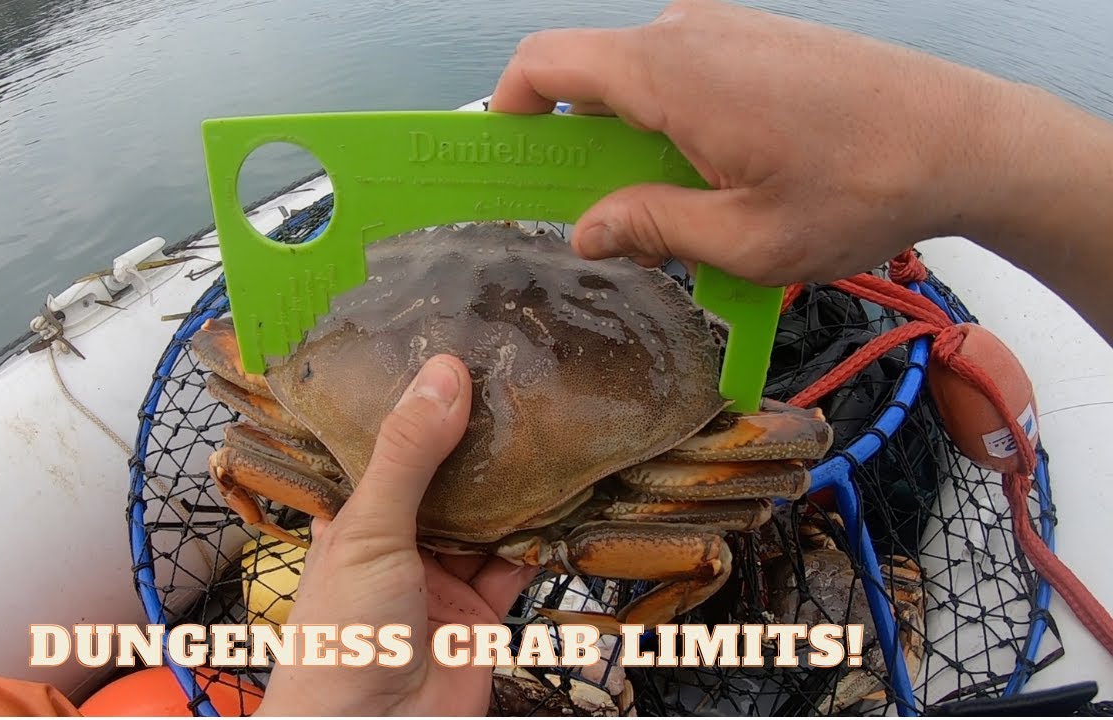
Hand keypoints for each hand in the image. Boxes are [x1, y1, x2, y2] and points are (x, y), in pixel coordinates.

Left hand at [257, 355, 539, 715]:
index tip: (451, 360)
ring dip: (513, 486)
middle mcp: (397, 546)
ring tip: (547, 424)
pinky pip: (515, 565)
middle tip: (514, 382)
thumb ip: (408, 455)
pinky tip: (564, 498)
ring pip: (485, 520)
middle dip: (475, 444)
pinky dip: (540, 538)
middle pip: (443, 483)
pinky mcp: (481, 615)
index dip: (416, 411)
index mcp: (352, 521)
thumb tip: (443, 375)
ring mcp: (440, 581)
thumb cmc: (342, 634)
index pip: (385, 452)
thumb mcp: (369, 529)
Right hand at [488, 0, 1025, 284]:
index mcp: (670, 73)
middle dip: (570, 142)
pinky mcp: (754, 37)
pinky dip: (667, 120)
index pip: (544, 63)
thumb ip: (651, 228)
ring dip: (625, 137)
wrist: (964, 138)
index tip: (500, 161)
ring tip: (663, 206)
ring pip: (634, 76)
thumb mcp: (744, 240)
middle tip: (585, 211)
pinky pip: (681, 71)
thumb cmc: (863, 185)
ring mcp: (725, 27)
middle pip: (586, 73)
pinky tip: (707, 177)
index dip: (506, 109)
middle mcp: (688, 32)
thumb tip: (590, 231)